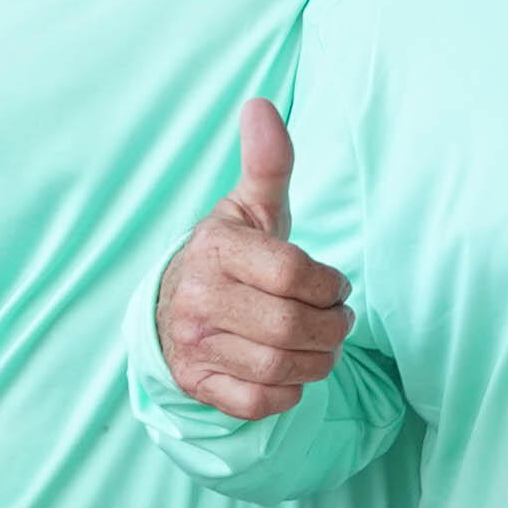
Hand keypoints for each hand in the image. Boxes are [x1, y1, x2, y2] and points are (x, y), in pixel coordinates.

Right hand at [156, 100, 348, 420]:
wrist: (170, 310)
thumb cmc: (231, 257)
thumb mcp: (251, 209)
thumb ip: (267, 163)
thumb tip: (261, 105)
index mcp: (214, 249)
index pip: (295, 273)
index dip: (330, 283)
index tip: (332, 283)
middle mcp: (195, 299)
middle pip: (292, 326)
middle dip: (332, 327)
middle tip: (337, 320)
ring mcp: (192, 346)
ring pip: (281, 368)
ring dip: (317, 361)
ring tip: (319, 345)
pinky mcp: (197, 384)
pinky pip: (259, 402)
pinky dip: (287, 392)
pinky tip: (288, 372)